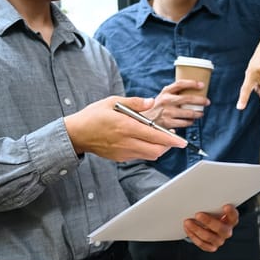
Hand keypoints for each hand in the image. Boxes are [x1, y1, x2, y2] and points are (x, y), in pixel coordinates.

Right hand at [63, 96, 186, 161]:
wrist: (76, 134)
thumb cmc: (93, 115)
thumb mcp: (112, 101)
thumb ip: (134, 102)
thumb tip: (151, 102)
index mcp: (126, 126)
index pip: (155, 135)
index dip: (171, 140)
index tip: (182, 142)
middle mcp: (126, 142)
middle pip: (156, 150)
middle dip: (168, 146)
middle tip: (173, 139)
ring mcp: (123, 152)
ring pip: (149, 155)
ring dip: (158, 149)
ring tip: (159, 138)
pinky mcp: (120, 158)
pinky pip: (139, 156)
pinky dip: (147, 150)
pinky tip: (144, 141)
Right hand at [147, 79, 208, 128]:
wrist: (142, 120)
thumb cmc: (155, 108)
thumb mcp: (162, 96)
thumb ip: (173, 94)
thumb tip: (191, 91)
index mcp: (165, 92)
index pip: (180, 84)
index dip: (192, 83)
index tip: (201, 85)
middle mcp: (166, 100)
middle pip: (188, 98)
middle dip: (200, 100)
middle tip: (207, 102)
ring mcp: (167, 112)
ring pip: (188, 113)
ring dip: (197, 113)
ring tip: (200, 113)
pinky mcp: (168, 123)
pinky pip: (184, 123)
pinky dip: (190, 122)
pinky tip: (191, 121)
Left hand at [183, 204, 238, 251]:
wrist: (208, 226)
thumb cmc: (212, 214)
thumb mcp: (214, 208)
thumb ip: (212, 204)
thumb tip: (200, 192)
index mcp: (230, 220)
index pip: (234, 217)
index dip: (231, 212)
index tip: (225, 206)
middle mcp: (227, 231)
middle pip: (221, 229)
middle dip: (209, 221)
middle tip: (198, 214)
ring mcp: (219, 240)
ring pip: (209, 237)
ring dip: (197, 229)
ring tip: (187, 222)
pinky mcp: (211, 247)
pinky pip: (202, 244)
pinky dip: (193, 236)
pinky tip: (187, 228)